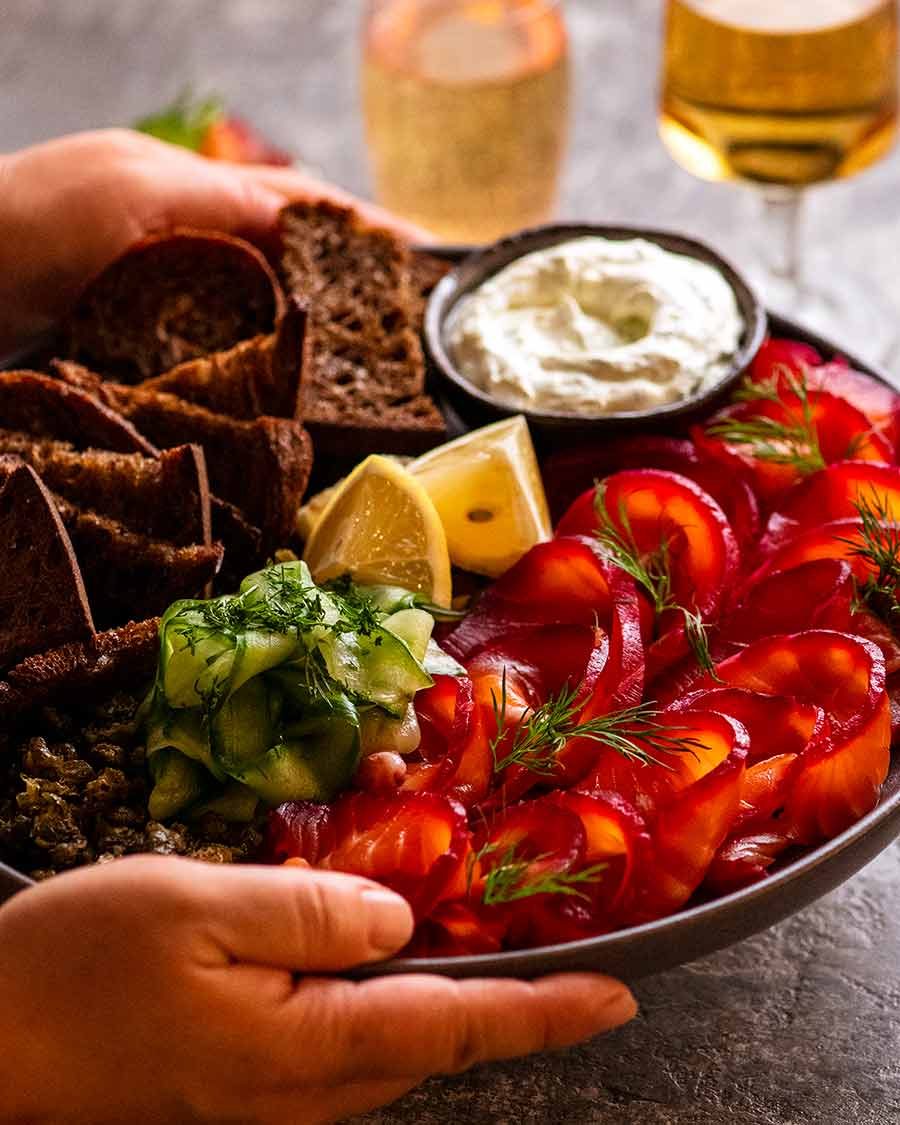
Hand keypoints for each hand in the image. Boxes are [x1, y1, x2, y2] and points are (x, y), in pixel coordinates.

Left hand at [0, 128, 429, 353]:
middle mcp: (180, 234)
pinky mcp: (141, 335)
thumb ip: (224, 206)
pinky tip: (289, 385)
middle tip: (406, 316)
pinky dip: (262, 362)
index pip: (294, 202)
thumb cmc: (27, 227)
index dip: (359, 229)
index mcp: (185, 187)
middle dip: (347, 279)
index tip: (423, 255)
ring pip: (259, 304)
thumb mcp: (134, 195)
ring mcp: (160, 286)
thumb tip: (306, 220)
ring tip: (368, 356)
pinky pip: (222, 346)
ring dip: (312, 329)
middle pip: (286, 254)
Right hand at [0, 855, 635, 1123]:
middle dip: (507, 1001)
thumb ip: (311, 912)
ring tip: (486, 944)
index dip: (543, 1012)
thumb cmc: (80, 964)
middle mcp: (303, 1093)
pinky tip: (380, 954)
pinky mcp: (244, 1086)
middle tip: (560, 949)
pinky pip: (345, 1043)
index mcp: (303, 1049)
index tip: (619, 996)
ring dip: (448, 999)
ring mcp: (272, 1098)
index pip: (453, 1028)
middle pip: (434, 1044)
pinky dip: (387, 999)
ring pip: (393, 1046)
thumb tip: (400, 920)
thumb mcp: (198, 907)